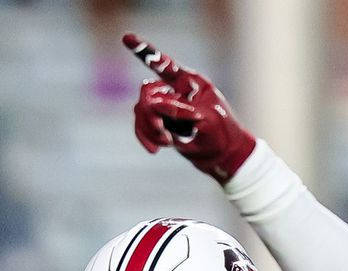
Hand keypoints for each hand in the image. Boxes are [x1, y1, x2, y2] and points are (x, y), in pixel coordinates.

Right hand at [125, 33, 256, 181]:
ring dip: (148, 128)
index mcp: (188, 81)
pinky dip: (144, 136)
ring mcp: (164, 107)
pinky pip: (141, 125)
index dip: (143, 50)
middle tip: (163, 132)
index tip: (126, 38)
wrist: (221, 155)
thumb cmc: (221, 132)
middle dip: (149, 113)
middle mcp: (173, 90)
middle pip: (147, 91)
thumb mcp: (206, 118)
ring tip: (166, 143)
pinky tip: (155, 149)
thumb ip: (181, 110)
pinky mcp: (159, 124)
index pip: (163, 64)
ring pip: (140, 110)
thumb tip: (155, 106)